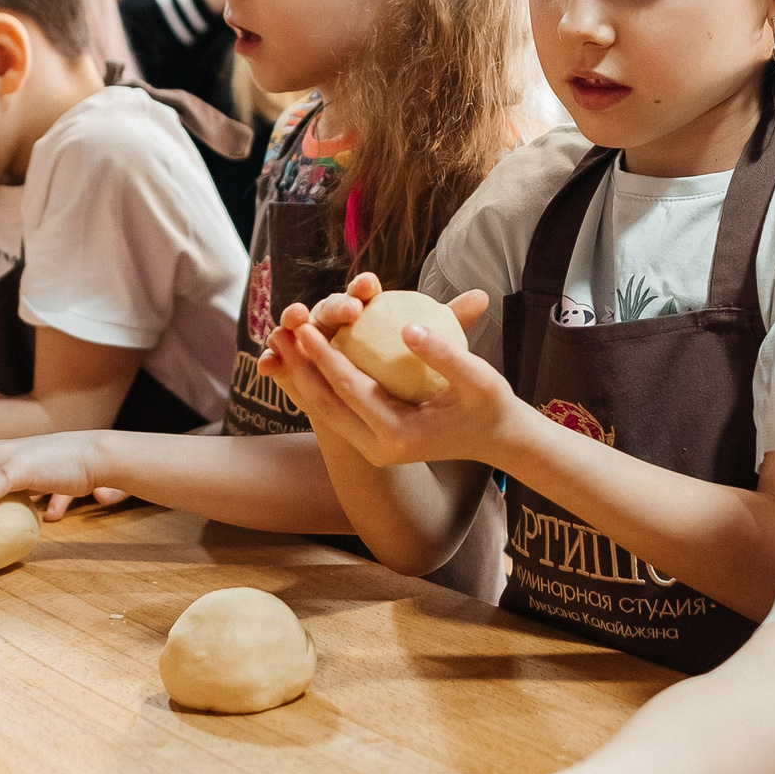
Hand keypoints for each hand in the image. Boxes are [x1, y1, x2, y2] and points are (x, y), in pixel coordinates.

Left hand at [256, 275, 513, 468]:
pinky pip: (337, 409)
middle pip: (326, 403)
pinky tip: (304, 355)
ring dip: (302, 375)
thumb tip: (407, 327)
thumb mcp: (479, 377)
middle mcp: (378, 447)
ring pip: (325, 409)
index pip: (350, 389)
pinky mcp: (371, 439)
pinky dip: (318, 383)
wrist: (495, 437)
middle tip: (279, 329)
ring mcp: (372, 447)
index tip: (304, 325)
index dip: (324, 356)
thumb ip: (445, 355)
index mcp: (399, 434)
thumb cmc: (489, 404)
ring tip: (282, 340)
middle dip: (299, 366)